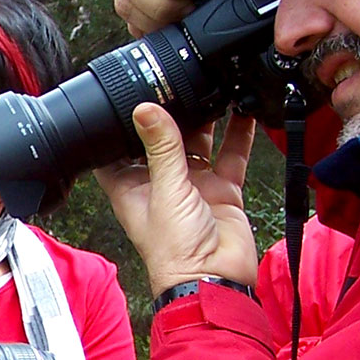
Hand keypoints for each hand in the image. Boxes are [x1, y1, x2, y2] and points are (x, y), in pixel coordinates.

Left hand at [94, 103, 258, 293]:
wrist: (215, 280)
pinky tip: (244, 107)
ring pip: (199, 142)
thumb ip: (161, 147)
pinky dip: (239, 133)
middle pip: (162, 139)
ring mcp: (193, 185)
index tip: (123, 92)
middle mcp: (160, 183)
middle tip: (176, 79)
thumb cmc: (175, 251)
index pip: (116, 148)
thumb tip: (144, 108)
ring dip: (205, 118)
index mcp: (131, 186)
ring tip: (211, 85)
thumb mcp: (165, 189)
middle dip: (170, 113)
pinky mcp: (221, 189)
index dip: (118, 123)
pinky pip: (232, 155)